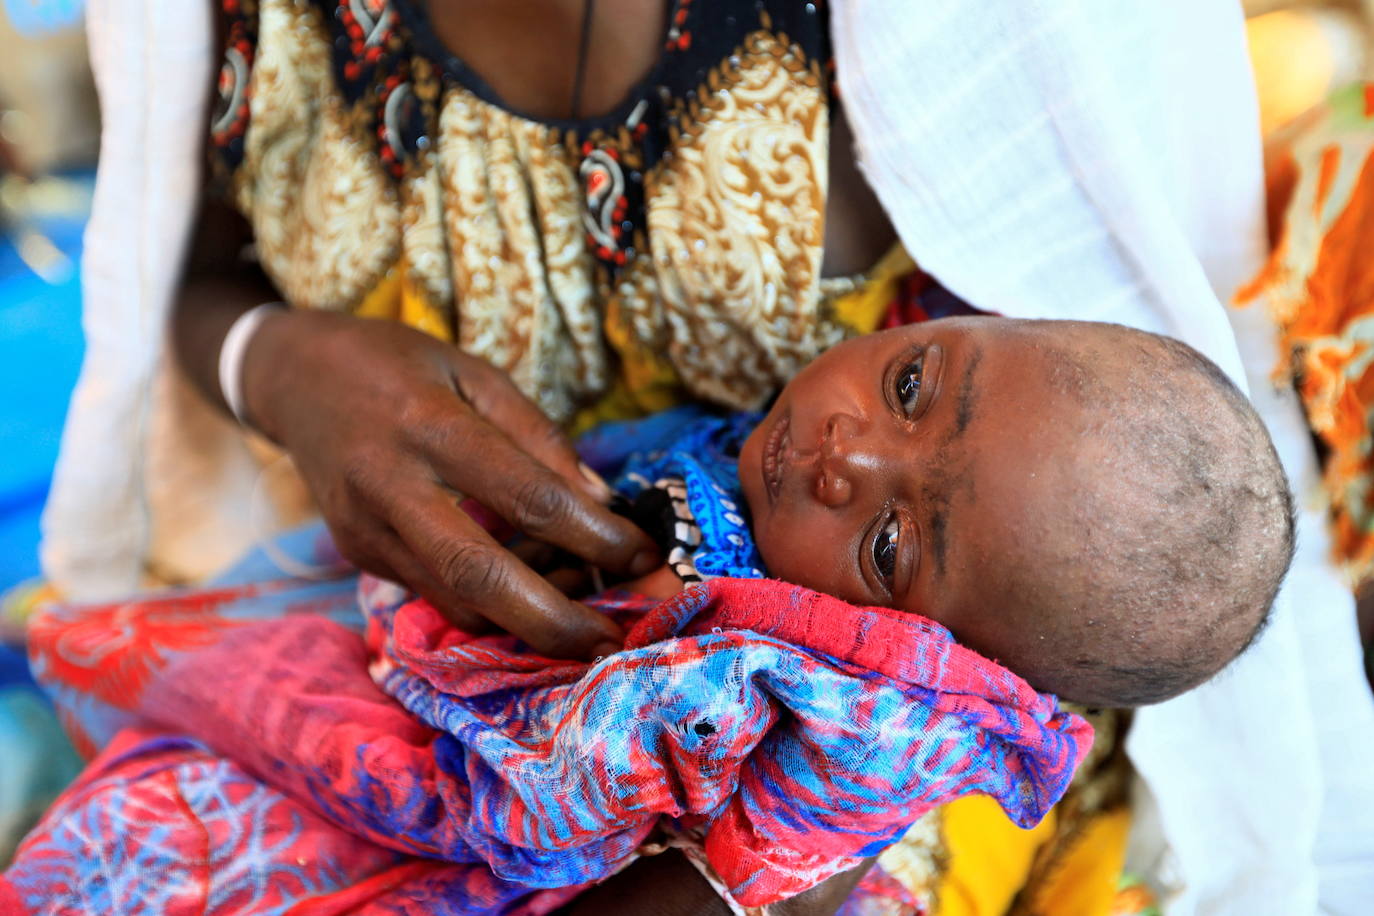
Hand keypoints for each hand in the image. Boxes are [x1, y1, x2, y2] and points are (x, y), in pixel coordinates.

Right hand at [241, 309, 659, 657]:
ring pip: (455, 600)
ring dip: (527, 617)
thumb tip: (602, 505)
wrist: (294, 377)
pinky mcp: (360, 556)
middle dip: (551, 620)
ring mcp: (366, 530)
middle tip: (610, 641)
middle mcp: (389, 485)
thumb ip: (539, 438)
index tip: (645, 553)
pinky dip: (492, 605)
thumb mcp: (475, 374)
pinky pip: (436, 595)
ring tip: (581, 601)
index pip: (526, 495)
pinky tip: (531, 585)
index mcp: (428, 424)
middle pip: (478, 574)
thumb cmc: (398, 365)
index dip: (594, 534)